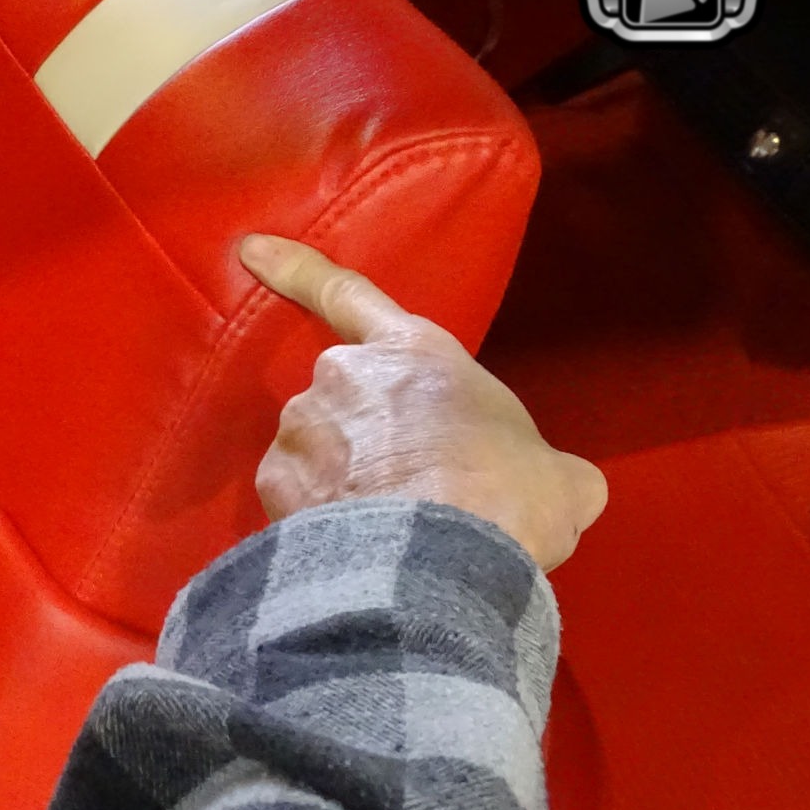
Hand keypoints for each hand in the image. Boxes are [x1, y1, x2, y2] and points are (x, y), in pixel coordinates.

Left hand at [239, 234, 606, 570]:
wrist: (438, 559)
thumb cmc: (507, 498)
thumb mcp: (559, 476)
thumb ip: (543, 465)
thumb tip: (559, 485)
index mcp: (413, 350)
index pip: (348, 295)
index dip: (297, 269)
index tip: (250, 250)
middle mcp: (344, 375)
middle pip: (347, 398)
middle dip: (371, 436)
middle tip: (413, 486)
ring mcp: (302, 427)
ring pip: (317, 448)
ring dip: (344, 479)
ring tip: (389, 529)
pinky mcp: (274, 482)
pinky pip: (296, 494)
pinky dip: (317, 518)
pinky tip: (355, 550)